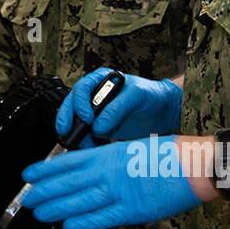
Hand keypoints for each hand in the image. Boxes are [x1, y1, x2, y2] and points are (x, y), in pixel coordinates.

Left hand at [21, 135, 199, 228]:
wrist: (193, 164)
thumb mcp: (132, 148)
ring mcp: (119, 191)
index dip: (46, 169)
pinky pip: (102, 218)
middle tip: (26, 199)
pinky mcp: (132, 210)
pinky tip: (68, 225)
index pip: (69, 162)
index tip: (29, 175)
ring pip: (79, 201)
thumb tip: (92, 172)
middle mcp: (108, 171)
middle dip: (44, 191)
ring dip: (57, 207)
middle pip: (68, 182)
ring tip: (39, 213)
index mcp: (109, 153)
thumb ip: (110, 160)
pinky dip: (83, 222)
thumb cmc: (168, 154)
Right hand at [57, 69, 181, 143]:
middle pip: (72, 105)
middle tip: (65, 130)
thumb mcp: (136, 96)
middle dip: (66, 118)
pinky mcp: (100, 128)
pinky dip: (84, 142)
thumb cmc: (151, 94)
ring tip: (80, 143)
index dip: (80, 103)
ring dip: (75, 132)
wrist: (164, 110)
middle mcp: (95, 95)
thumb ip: (117, 109)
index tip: (87, 117)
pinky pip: (86, 134)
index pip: (82, 88)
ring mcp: (96, 112)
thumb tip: (98, 126)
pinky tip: (87, 148)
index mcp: (101, 80)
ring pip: (76, 121)